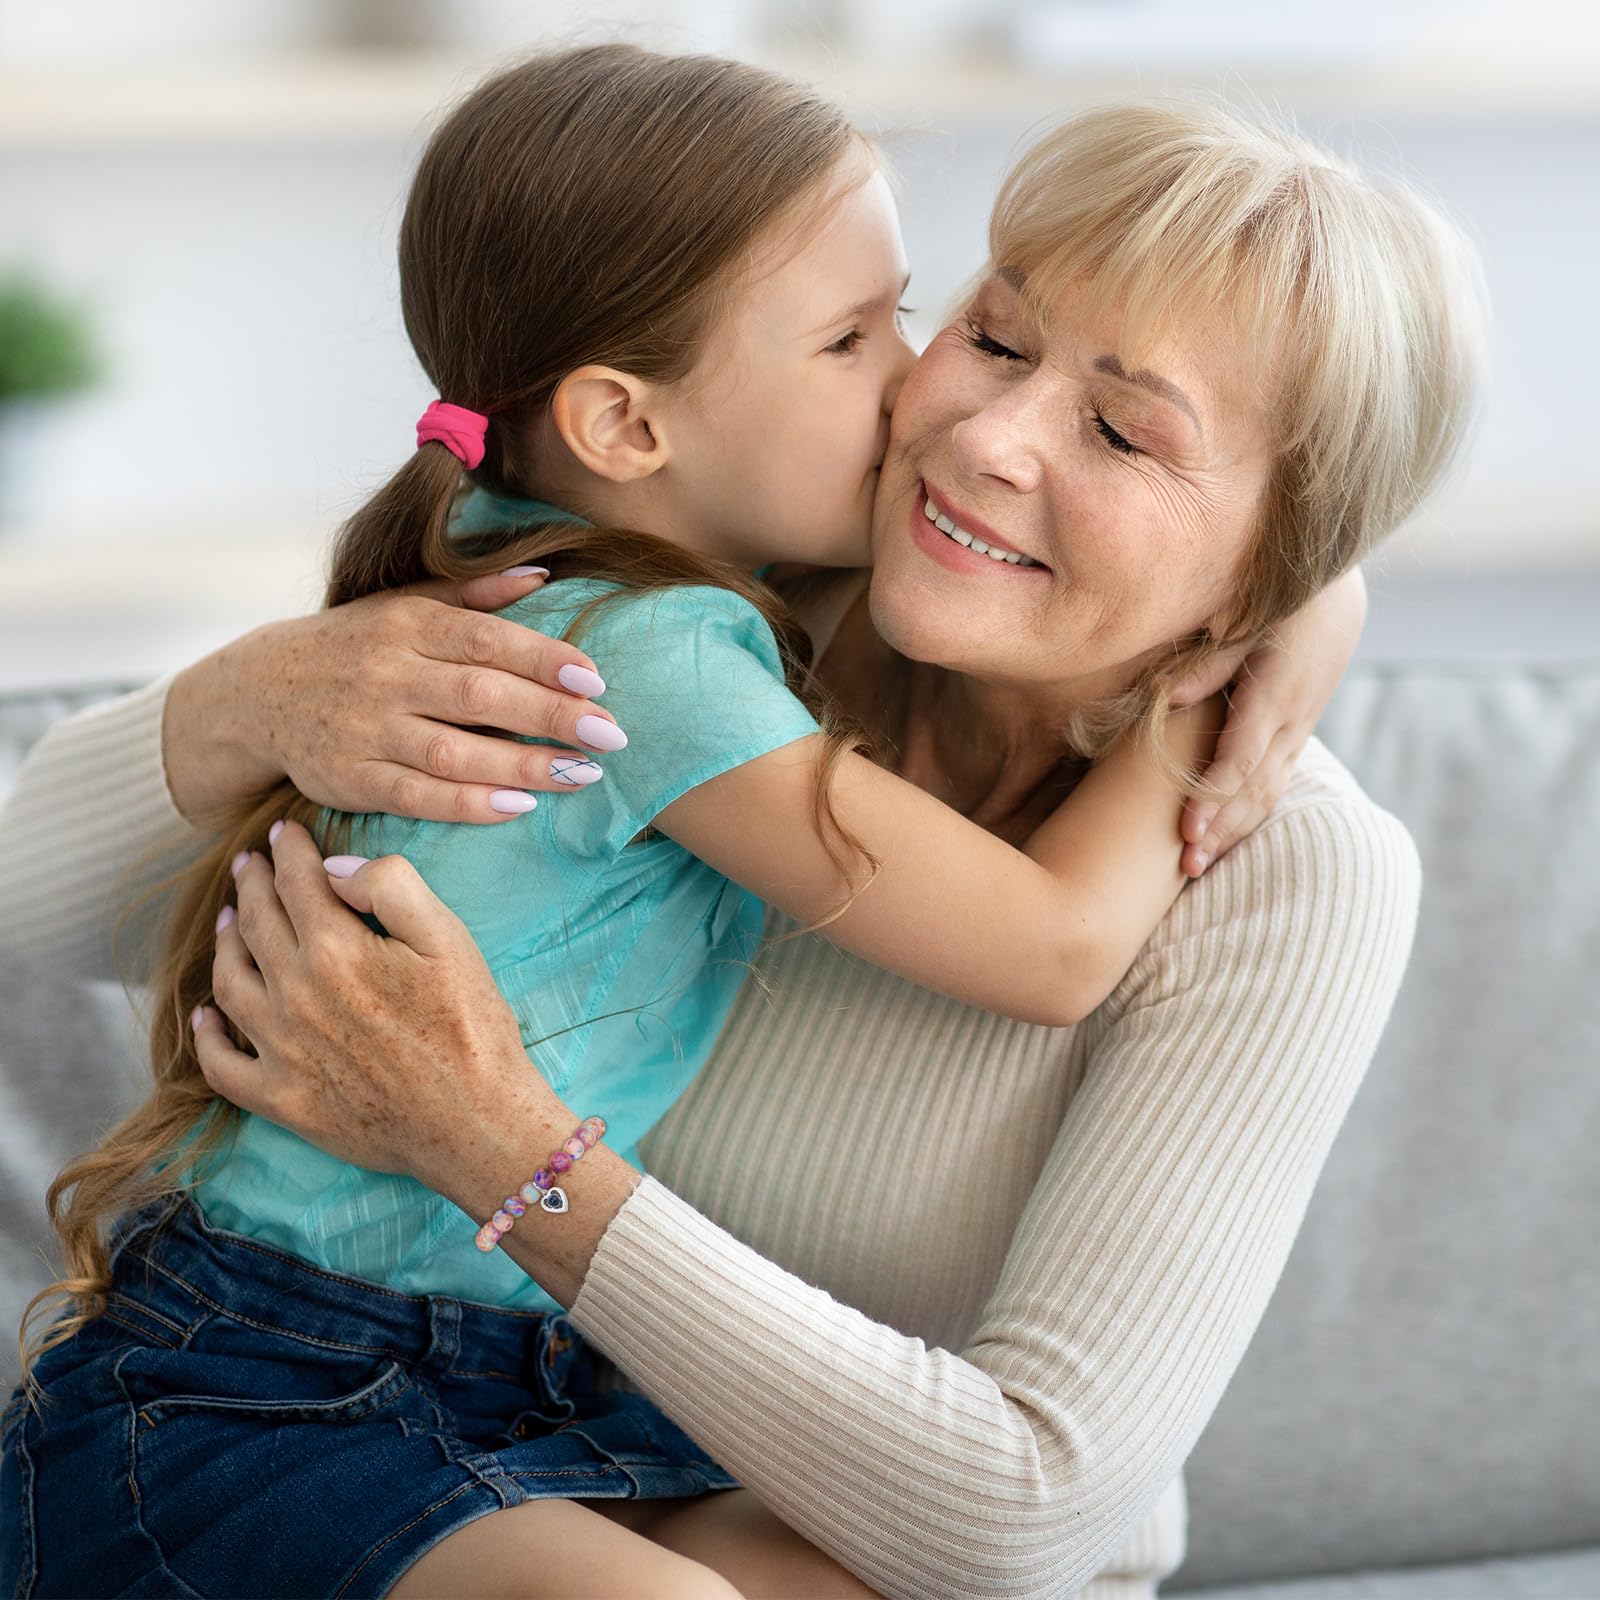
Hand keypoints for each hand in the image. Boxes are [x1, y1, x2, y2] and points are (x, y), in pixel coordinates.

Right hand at [164, 569, 625, 825]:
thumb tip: (544, 577)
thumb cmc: (351, 645)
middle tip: (611, 734)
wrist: (254, 692)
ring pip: (454, 752)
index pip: (486, 640)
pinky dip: (469, 805)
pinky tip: (517, 806)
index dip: (544, 659)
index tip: (596, 680)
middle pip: (480, 696)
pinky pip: (417, 796)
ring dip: (523, 766)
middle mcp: (387, 675)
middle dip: (551, 716)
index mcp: (406, 624)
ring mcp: (367, 730)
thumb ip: (475, 594)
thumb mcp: (403, 603)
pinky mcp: (351, 779)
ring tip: (582, 775)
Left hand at [194, 820, 564, 1199]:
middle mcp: (295, 995)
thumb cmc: (473, 1028)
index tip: (285, 832)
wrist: (476, 1123)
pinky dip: (208, 1036)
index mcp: (337, 950)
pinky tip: (208, 1015)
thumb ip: (391, 887)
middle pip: (258, 924)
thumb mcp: (449, 939)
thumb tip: (335, 868)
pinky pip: (223, 1064)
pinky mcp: (281, 1099)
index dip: (290, 851)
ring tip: (230, 920)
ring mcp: (282, 1050)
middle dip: (253, 885)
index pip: (299, 882)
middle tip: (250, 864)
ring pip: (230, 982)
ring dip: (226, 943)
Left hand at [1168, 565, 1366, 874]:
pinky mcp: (1296, 732)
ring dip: (1233, 832)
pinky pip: (1274, 783)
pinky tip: (1222, 840)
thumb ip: (1208, 663)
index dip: (1213, 798)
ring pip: (1267, 794)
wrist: (1333, 590)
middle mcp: (1291, 721)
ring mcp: (1298, 730)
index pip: (1241, 760)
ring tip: (1196, 867)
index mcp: (1275, 694)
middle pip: (1254, 790)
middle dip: (1220, 831)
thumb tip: (1165, 699)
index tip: (1187, 830)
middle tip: (1185, 867)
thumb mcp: (1245, 619)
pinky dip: (1247, 815)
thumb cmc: (1279, 598)